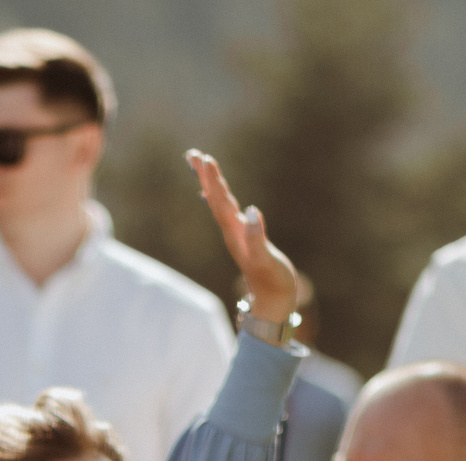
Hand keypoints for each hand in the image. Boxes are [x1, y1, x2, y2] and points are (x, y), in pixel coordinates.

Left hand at [187, 150, 299, 324]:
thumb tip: (253, 211)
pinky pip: (226, 213)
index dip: (214, 180)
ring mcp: (236, 235)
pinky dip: (219, 199)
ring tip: (201, 165)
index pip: (221, 201)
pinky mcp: (243, 238)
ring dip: (210, 184)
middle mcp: (232, 232)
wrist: (272, 302)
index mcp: (236, 233)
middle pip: (215, 199)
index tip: (205, 159)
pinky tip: (213, 194)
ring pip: (219, 204)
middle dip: (206, 176)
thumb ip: (257, 237)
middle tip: (193, 153)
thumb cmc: (272, 281)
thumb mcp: (265, 260)